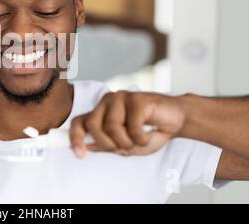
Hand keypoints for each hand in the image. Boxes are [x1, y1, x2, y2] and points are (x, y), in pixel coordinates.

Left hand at [69, 91, 186, 156]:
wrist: (177, 119)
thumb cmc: (150, 131)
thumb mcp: (126, 144)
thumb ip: (106, 145)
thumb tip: (85, 148)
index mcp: (101, 112)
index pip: (79, 122)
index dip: (75, 138)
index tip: (80, 155)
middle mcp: (108, 101)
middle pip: (93, 126)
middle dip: (107, 144)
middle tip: (124, 147)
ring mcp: (121, 97)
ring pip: (112, 127)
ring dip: (128, 142)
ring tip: (140, 140)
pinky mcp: (137, 98)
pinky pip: (132, 127)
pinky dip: (142, 139)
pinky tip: (150, 133)